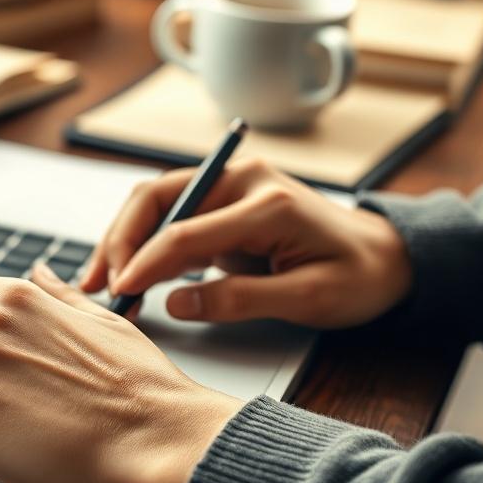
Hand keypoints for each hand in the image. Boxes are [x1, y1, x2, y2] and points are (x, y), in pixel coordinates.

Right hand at [81, 159, 411, 327]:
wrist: (386, 256)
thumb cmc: (357, 277)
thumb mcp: (309, 299)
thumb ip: (241, 299)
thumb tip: (177, 304)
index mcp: (265, 200)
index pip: (185, 228)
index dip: (145, 262)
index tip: (119, 292)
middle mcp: (241, 179)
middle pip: (156, 199)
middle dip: (118, 242)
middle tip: (96, 285)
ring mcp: (228, 185)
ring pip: (152, 203)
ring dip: (121, 240)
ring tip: (98, 281)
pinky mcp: (220, 201)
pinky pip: (166, 216)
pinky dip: (139, 243)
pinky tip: (123, 272)